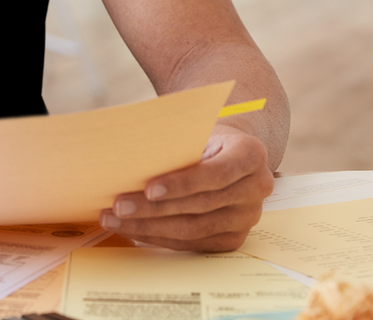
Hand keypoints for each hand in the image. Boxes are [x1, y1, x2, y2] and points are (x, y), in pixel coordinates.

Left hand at [99, 124, 273, 251]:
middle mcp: (257, 188)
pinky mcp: (233, 238)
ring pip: (194, 229)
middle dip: (154, 209)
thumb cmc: (203, 137)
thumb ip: (172, 143)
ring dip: (150, 227)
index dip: (182, 184)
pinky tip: (133, 229)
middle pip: (201, 205)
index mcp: (251, 154)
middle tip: (118, 207)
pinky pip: (193, 243)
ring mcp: (247, 217)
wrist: (227, 153)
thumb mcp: (193, 129)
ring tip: (115, 220)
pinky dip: (159, 237)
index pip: (216, 174)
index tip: (149, 188)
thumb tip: (126, 157)